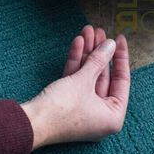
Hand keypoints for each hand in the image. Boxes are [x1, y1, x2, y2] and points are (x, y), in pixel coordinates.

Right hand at [21, 26, 129, 149]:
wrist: (31, 123)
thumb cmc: (62, 109)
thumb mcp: (84, 80)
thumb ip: (99, 60)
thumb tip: (110, 44)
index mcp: (112, 116)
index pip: (122, 80)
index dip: (121, 57)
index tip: (119, 38)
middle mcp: (100, 115)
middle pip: (103, 76)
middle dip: (99, 51)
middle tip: (99, 31)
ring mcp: (84, 109)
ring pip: (89, 75)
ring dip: (87, 53)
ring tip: (87, 31)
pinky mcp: (69, 104)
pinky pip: (77, 80)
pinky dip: (77, 62)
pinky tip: (78, 42)